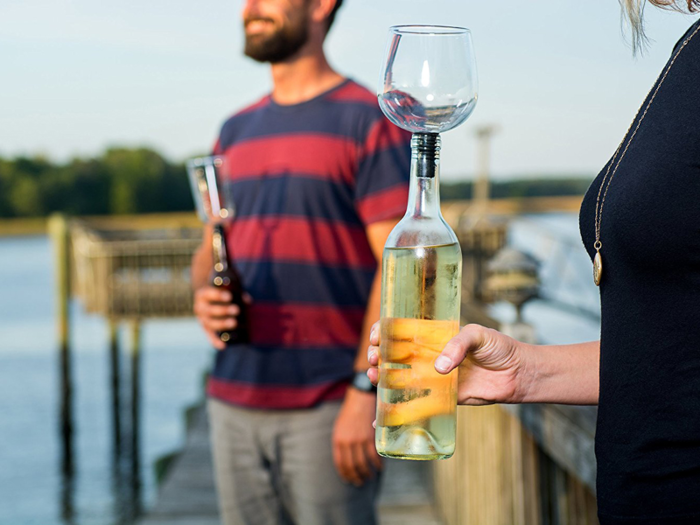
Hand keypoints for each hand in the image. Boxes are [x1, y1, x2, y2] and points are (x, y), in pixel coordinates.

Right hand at [193, 286, 240, 349]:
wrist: (205, 298)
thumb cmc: (218, 292)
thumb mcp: (224, 289)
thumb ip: (235, 293)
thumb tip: (248, 302)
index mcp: (202, 294)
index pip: (208, 294)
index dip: (218, 295)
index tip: (230, 296)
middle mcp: (199, 307)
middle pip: (209, 310)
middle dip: (223, 310)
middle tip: (236, 310)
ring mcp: (201, 319)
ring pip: (209, 323)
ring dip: (222, 324)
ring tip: (234, 323)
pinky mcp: (205, 328)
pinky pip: (209, 336)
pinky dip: (215, 341)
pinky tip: (223, 346)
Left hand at [332, 387, 382, 485]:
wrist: (359, 400)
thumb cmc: (349, 414)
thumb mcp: (339, 429)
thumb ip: (341, 444)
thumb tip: (344, 460)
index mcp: (338, 440)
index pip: (340, 463)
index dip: (344, 474)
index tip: (348, 480)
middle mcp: (347, 442)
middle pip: (352, 466)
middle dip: (356, 477)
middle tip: (359, 482)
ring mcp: (359, 440)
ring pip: (363, 463)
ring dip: (367, 473)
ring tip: (369, 476)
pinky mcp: (370, 437)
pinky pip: (374, 455)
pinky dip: (377, 464)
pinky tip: (378, 467)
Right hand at [367, 322, 526, 405]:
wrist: (518, 374)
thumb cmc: (499, 347)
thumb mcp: (478, 335)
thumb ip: (458, 346)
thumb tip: (439, 368)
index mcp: (435, 335)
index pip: (402, 329)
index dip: (384, 331)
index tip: (377, 337)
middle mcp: (430, 355)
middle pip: (395, 354)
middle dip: (378, 354)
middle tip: (374, 359)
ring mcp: (434, 377)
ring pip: (400, 377)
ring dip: (381, 378)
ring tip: (373, 377)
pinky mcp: (442, 398)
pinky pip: (417, 403)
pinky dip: (398, 410)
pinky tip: (381, 414)